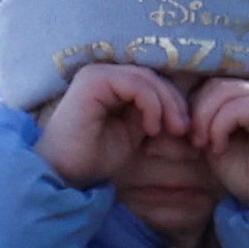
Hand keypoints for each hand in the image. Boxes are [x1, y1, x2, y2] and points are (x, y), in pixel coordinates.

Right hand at [35, 64, 189, 188]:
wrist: (63, 174)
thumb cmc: (94, 158)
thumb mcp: (133, 133)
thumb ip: (152, 115)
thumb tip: (185, 111)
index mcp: (110, 83)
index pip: (151, 81)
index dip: (172, 101)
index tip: (183, 130)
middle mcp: (101, 73)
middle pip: (152, 76)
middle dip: (174, 102)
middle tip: (183, 130)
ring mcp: (96, 74)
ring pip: (146, 78)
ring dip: (167, 104)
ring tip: (173, 131)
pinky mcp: (93, 80)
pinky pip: (135, 84)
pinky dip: (152, 105)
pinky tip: (152, 128)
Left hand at [188, 78, 248, 206]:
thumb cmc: (243, 173)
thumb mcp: (212, 139)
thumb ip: (199, 118)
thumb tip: (167, 104)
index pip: (212, 84)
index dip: (194, 107)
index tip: (191, 138)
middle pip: (216, 85)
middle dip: (197, 113)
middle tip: (196, 143)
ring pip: (223, 91)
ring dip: (205, 121)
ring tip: (207, 146)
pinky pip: (234, 107)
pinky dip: (219, 127)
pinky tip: (220, 148)